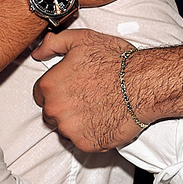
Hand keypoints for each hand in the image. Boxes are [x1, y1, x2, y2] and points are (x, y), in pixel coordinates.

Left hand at [32, 29, 144, 151]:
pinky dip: (92, 133)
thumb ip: (53, 44)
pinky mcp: (86, 143)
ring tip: (98, 107)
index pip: (40, 93)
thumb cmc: (117, 63)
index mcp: (50, 85)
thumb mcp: (82, 40)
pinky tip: (104, 118)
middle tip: (87, 96)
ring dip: (77, 121)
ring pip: (66, 129)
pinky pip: (83, 142)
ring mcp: (70, 129)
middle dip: (65, 106)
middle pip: (51, 113)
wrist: (144, 84)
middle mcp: (55, 109)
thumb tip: (38, 52)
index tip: (71, 87)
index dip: (56, 89)